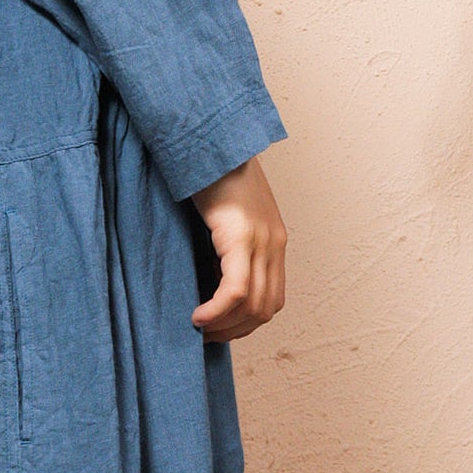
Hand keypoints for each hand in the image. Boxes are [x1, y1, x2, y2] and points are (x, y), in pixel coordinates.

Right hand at [186, 152, 286, 341]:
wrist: (211, 138)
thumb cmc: (211, 173)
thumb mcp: (226, 214)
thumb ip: (227, 243)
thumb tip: (208, 277)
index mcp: (273, 240)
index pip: (272, 300)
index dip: (246, 322)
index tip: (218, 327)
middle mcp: (273, 243)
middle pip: (266, 309)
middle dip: (236, 330)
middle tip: (206, 335)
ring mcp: (260, 239)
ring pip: (253, 305)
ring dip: (225, 325)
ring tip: (199, 326)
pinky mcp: (240, 234)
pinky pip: (236, 289)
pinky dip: (218, 310)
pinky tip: (198, 316)